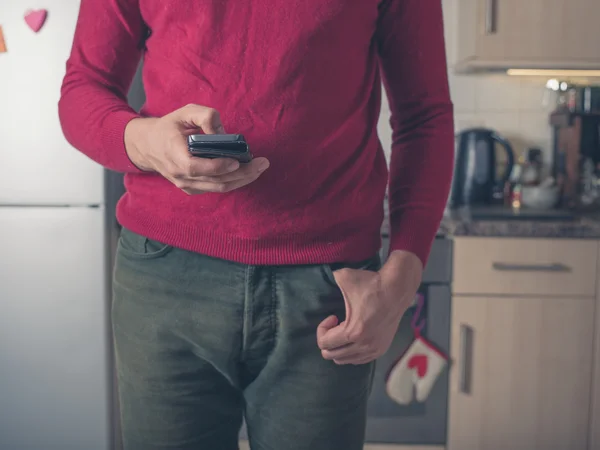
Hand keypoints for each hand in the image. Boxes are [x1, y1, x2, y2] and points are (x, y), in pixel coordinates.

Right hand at [124, 104, 269, 193]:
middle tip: (263, 163)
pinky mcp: (193, 189)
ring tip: (260, 167)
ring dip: (243, 179)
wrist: (148, 146)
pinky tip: (247, 172)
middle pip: (216, 181)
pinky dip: (234, 181)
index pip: (197, 168)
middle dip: (243, 173)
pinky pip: (217, 188)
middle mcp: (180, 175)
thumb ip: (205, 116)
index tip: (236, 161)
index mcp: (175, 155)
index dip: (218, 166)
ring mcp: (187, 185)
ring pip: (219, 188)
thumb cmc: (169, 127)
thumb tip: (224, 133)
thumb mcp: (184, 112)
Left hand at [317, 250, 422, 364]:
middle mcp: (364, 345)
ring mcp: (374, 350)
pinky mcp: (381, 350)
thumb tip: (319, 275)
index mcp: (353, 332)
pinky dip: (351, 351)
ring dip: (339, 346)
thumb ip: (328, 277)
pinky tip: (355, 335)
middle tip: (336, 325)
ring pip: (344, 360)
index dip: (322, 329)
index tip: (332, 316)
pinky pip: (358, 360)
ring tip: (345, 330)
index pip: (324, 344)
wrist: (398, 288)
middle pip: (332, 356)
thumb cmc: (371, 283)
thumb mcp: (344, 277)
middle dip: (328, 340)